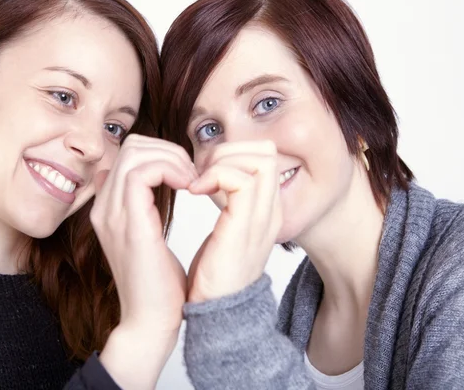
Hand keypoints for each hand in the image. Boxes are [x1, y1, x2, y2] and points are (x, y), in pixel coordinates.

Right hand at [90, 134, 195, 387]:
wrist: (151, 321)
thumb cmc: (157, 283)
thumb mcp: (147, 236)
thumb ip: (141, 207)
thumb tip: (143, 181)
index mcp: (109, 208)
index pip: (128, 154)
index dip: (161, 153)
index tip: (187, 174)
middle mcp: (104, 207)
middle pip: (131, 147)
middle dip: (168, 151)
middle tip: (192, 174)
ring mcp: (113, 215)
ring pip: (135, 154)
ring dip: (172, 159)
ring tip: (192, 181)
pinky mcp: (130, 224)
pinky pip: (142, 174)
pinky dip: (170, 170)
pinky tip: (188, 187)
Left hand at [187, 141, 281, 302]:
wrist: (214, 313)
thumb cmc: (212, 276)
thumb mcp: (225, 231)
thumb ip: (226, 202)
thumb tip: (207, 175)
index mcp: (265, 210)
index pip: (264, 157)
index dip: (232, 153)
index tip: (203, 171)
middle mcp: (270, 211)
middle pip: (267, 152)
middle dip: (229, 150)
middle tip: (201, 171)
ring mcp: (262, 217)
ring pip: (259, 159)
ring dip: (222, 160)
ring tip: (198, 181)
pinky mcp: (246, 226)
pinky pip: (241, 180)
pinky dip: (214, 176)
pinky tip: (194, 192)